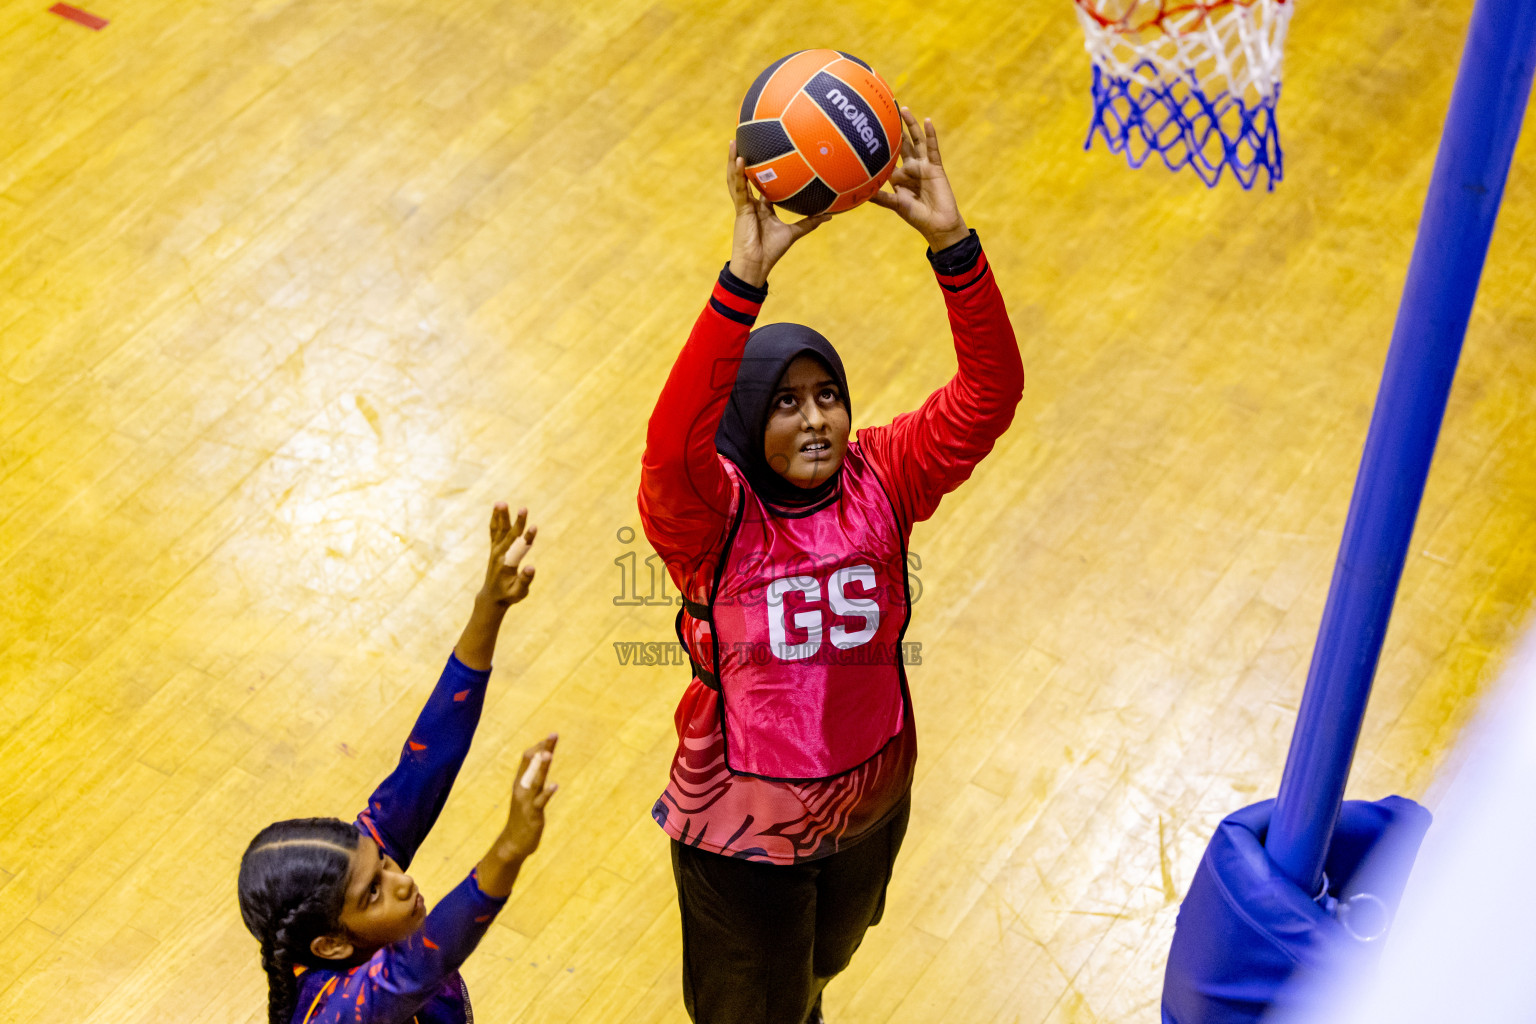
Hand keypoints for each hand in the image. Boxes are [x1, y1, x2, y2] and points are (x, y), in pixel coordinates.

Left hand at [480, 503, 535, 608]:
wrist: (491, 597)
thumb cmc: (508, 595)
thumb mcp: (519, 592)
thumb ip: (525, 580)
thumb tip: (531, 567)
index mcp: (508, 565)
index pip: (519, 549)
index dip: (528, 538)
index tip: (534, 526)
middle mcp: (500, 555)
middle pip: (510, 535)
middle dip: (518, 522)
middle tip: (524, 508)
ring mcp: (495, 550)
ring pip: (499, 530)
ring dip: (501, 516)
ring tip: (501, 502)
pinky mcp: (494, 548)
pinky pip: (494, 531)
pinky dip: (495, 519)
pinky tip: (497, 508)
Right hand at [501, 734, 557, 857]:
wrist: (512, 843)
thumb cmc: (521, 817)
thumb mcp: (526, 795)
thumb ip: (532, 779)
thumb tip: (541, 762)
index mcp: (520, 782)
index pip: (528, 758)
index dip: (539, 746)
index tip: (550, 737)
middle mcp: (522, 788)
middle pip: (533, 764)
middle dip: (543, 748)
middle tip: (553, 734)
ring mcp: (527, 801)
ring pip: (536, 780)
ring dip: (543, 766)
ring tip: (550, 753)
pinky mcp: (533, 814)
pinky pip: (540, 802)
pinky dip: (547, 793)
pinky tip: (555, 786)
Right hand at [727, 139, 830, 287]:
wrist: (757, 265)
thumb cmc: (772, 251)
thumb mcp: (794, 233)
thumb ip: (810, 222)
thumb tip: (830, 215)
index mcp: (762, 207)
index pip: (762, 184)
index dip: (762, 169)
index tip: (766, 152)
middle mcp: (751, 203)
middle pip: (745, 176)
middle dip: (742, 159)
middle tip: (744, 139)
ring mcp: (744, 205)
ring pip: (736, 178)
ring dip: (733, 160)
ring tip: (733, 141)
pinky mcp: (740, 209)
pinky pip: (738, 188)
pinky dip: (737, 174)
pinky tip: (739, 159)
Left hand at [870, 108, 968, 251]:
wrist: (938, 224)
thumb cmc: (917, 217)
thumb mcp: (895, 205)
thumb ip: (881, 197)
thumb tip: (860, 193)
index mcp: (898, 177)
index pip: (888, 157)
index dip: (880, 145)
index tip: (868, 131)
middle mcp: (910, 169)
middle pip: (901, 144)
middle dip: (895, 129)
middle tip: (885, 110)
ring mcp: (923, 166)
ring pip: (916, 141)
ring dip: (911, 125)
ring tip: (903, 109)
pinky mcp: (936, 167)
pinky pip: (932, 148)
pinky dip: (930, 135)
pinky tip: (927, 121)